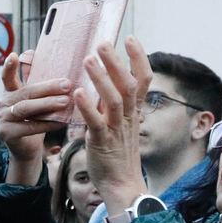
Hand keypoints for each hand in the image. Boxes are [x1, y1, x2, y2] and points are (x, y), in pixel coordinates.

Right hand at [0, 52, 71, 184]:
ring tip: (65, 101)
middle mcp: (3, 103)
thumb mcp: (35, 101)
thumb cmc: (34, 120)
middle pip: (26, 92)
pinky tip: (62, 121)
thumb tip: (45, 59)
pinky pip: (31, 126)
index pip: (7, 77)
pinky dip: (48, 123)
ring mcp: (3, 118)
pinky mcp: (8, 133)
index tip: (14, 55)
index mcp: (9, 92)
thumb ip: (36, 83)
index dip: (9, 66)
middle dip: (48, 87)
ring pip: (27, 108)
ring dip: (47, 104)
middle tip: (67, 84)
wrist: (27, 149)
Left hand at [75, 37, 151, 213]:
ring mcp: (116, 129)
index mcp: (133, 111)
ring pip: (114, 100)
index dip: (139, 57)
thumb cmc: (117, 153)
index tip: (129, 37)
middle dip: (117, 62)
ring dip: (102, 78)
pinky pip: (96, 122)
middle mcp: (128, 117)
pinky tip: (78, 93)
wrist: (122, 185)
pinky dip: (88, 107)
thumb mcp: (119, 123)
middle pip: (129, 84)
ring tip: (88, 59)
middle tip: (103, 42)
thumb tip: (103, 80)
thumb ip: (113, 103)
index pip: (143, 79)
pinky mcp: (102, 142)